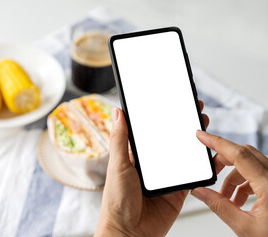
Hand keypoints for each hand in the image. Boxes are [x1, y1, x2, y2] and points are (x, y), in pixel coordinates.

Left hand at [95, 100, 208, 236]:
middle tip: (194, 110)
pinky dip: (202, 166)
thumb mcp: (118, 165)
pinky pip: (192, 176)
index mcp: (136, 157)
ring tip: (202, 125)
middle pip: (170, 142)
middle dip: (182, 126)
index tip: (172, 102)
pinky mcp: (178, 191)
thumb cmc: (117, 201)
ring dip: (193, 142)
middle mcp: (152, 166)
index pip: (151, 132)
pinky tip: (209, 154)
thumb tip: (119, 112)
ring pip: (183, 156)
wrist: (129, 232)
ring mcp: (166, 178)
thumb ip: (120, 139)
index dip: (161, 117)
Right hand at [192, 131, 267, 236]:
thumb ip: (219, 206)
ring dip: (233, 176)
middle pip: (244, 155)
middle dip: (222, 162)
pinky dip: (244, 182)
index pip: (239, 155)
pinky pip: (258, 173)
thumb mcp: (245, 228)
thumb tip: (200, 192)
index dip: (217, 143)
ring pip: (250, 164)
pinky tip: (238, 199)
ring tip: (225, 197)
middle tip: (210, 173)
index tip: (202, 136)